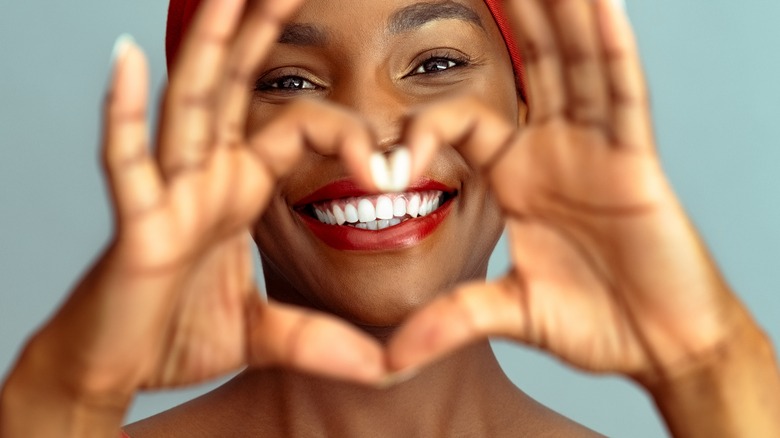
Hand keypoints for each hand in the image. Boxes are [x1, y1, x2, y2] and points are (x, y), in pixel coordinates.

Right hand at [20, 0, 384, 402]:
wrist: (115, 371)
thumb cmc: (174, 335)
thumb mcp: (264, 333)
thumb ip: (318, 340)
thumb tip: (381, 368)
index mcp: (238, 189)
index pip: (299, 128)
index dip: (349, 138)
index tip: (391, 170)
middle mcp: (206, 177)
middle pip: (238, 86)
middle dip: (263, 28)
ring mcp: (170, 194)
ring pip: (190, 104)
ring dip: (209, 45)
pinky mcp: (136, 225)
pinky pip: (126, 163)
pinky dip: (123, 113)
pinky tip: (127, 59)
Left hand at [388, 0, 755, 381]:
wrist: (659, 345)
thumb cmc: (596, 322)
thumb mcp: (512, 313)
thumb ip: (453, 321)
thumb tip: (391, 360)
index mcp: (519, 176)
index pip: (462, 122)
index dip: (422, 131)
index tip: (388, 169)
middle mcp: (555, 150)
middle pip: (530, 65)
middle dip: (512, 13)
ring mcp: (597, 149)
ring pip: (575, 64)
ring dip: (559, 12)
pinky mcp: (636, 161)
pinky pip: (622, 94)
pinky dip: (611, 49)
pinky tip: (597, 5)